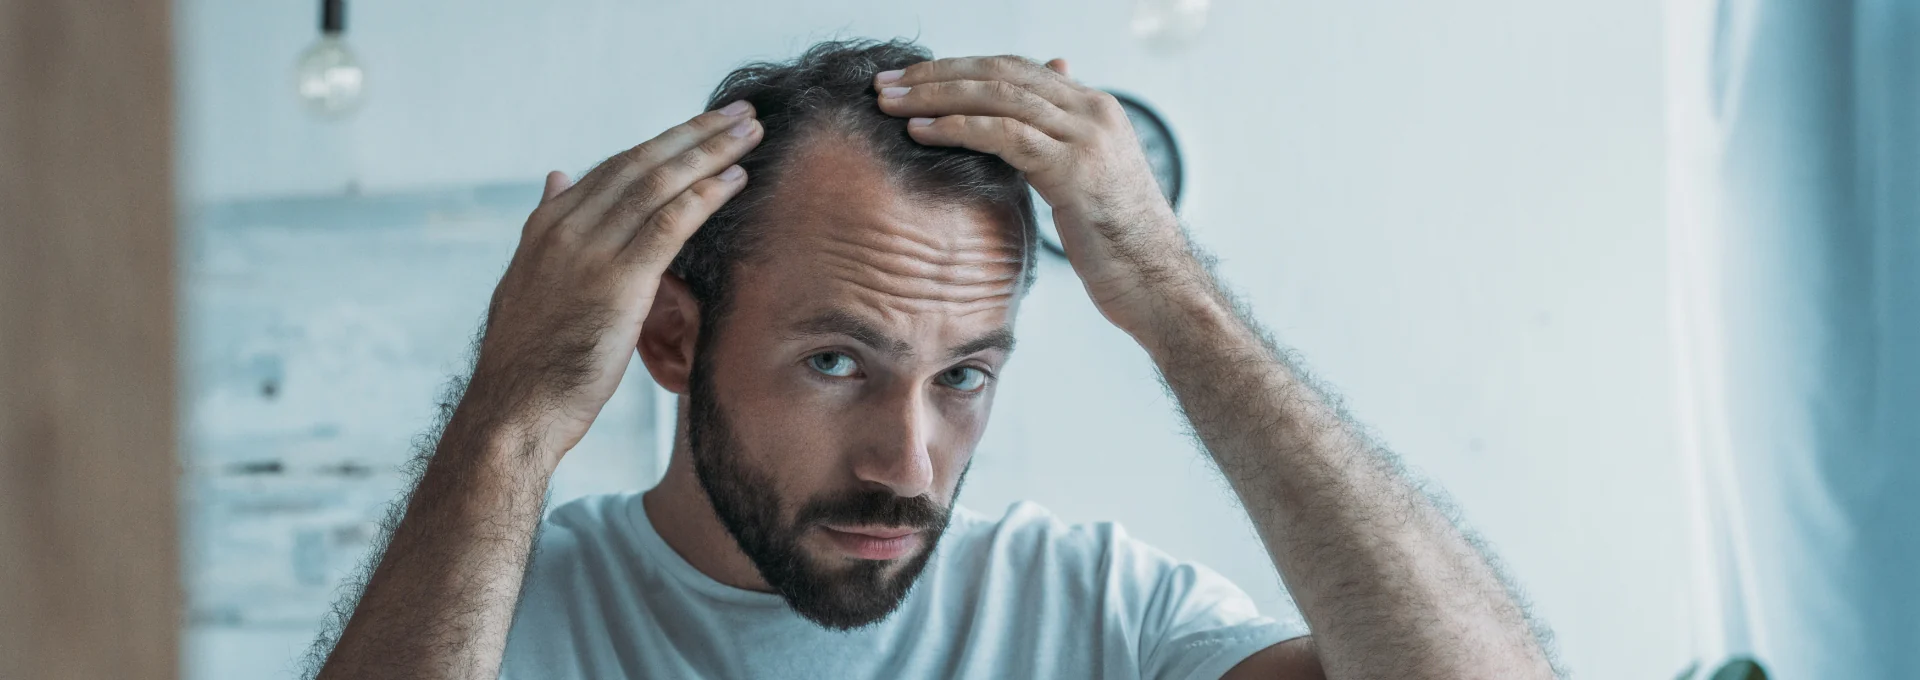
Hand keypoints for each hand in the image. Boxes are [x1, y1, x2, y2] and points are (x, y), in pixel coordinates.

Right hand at [462, 102, 761, 470]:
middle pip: (641, 164)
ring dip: (710, 153)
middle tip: (740, 112)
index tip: (701, 127)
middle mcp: (566, 228)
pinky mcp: (617, 280)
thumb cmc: (529, 360)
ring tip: (750, 132)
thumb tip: (556, 176)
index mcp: (546, 226)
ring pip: (660, 184)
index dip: (663, 144)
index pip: (614, 169)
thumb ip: (548, 227)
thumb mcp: (529, 282)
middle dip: (695, 134)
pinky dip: (706, 195)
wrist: (513, 410)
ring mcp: (589, 251)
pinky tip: (736, 178)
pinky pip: (670, 223)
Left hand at [874, 56, 1202, 337]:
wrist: (1160, 285)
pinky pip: (1003, 134)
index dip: (959, 69)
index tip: (912, 79)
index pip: (1015, 69)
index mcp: (1095, 108)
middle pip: (1000, 72)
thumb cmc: (1119, 246)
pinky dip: (956, 127)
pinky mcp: (1074, 168)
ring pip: (997, 95)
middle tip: (886, 82)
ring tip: (889, 102)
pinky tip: (919, 132)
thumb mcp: (1086, 184)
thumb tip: (1023, 129)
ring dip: (935, 95)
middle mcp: (1093, 111)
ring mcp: (1086, 136)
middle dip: (937, 74)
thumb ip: (1057, 147)